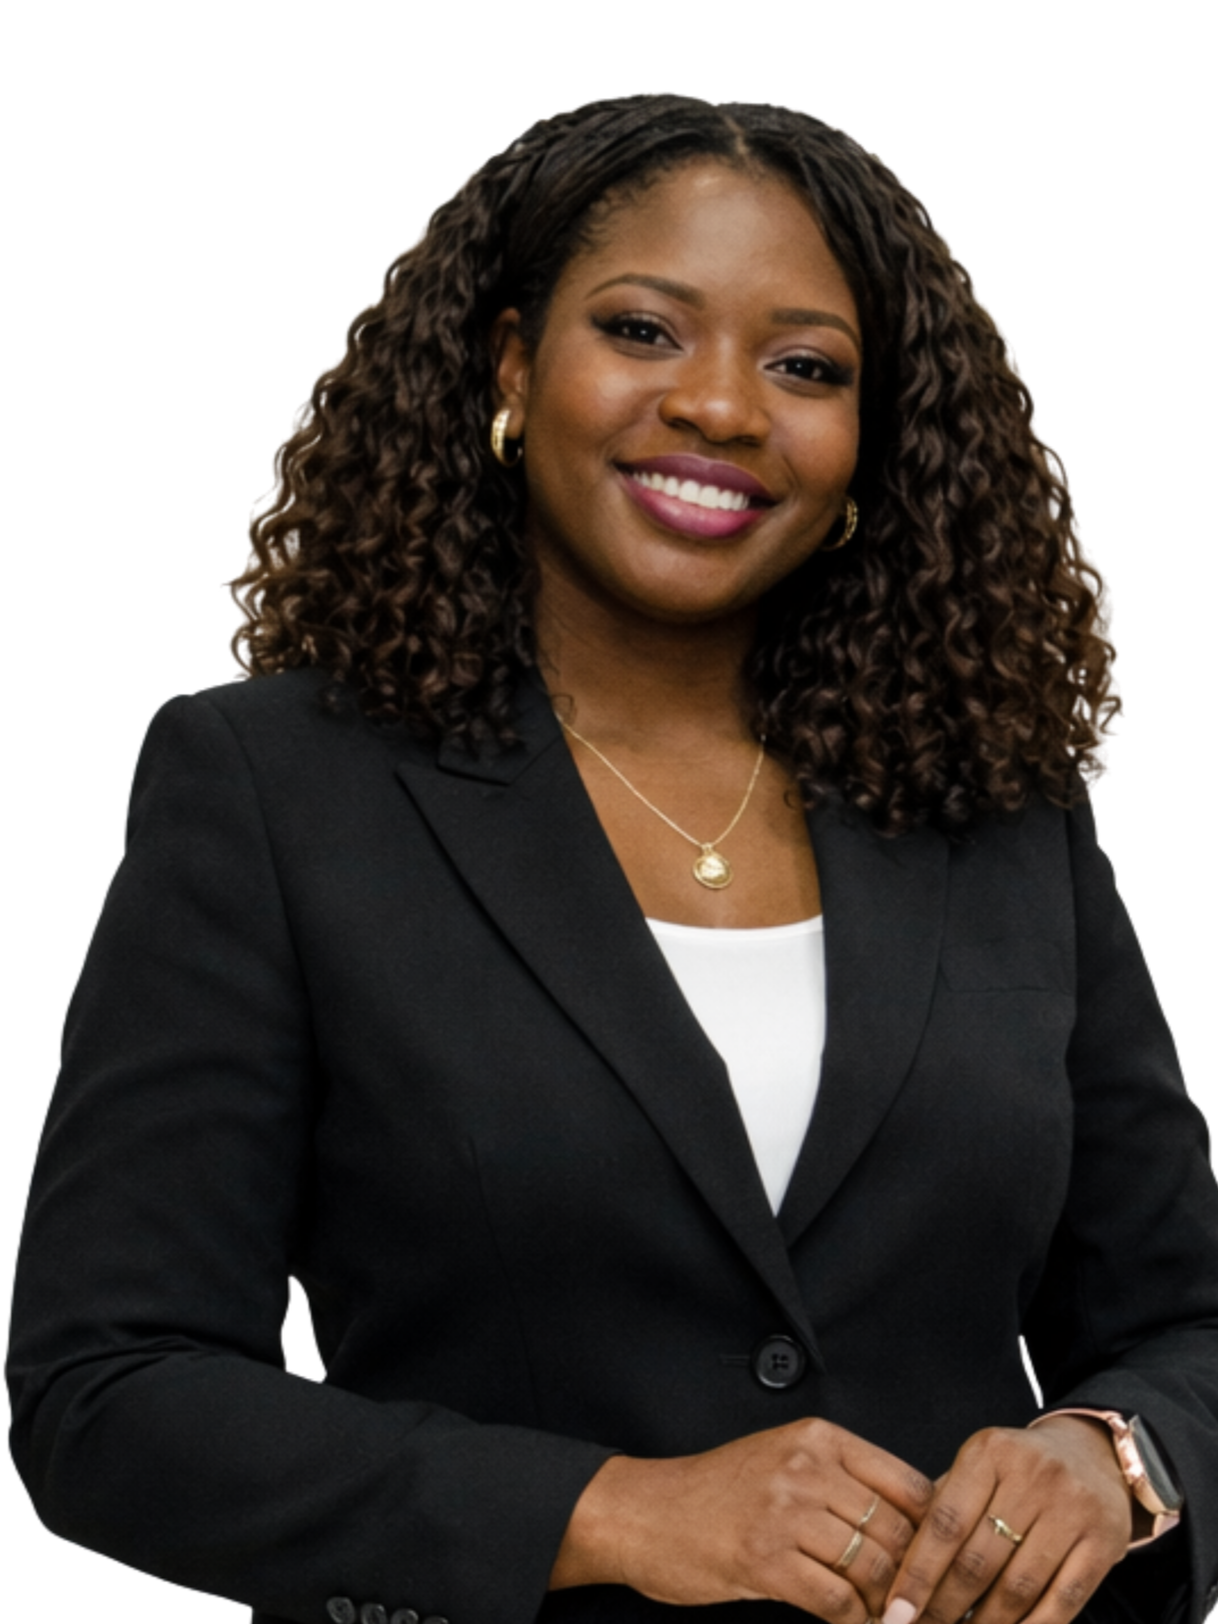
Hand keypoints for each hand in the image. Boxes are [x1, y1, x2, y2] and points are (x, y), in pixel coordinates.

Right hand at [551, 1417, 934, 1619]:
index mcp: (818, 1438)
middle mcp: (805, 1467)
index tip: (943, 1564)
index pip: (908, 1484)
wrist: (647, 1513)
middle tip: (929, 1607)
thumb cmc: (718, 1492)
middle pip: (897, 1530)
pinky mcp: (765, 1560)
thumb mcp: (783, 1461)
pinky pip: (836, 1602)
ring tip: (894, 1620)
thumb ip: (843, 1480)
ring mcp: (784, 1512)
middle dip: (918, 1578)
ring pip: (872, 1568)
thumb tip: (917, 1522)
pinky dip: (853, 1623)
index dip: (935, 1532)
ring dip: (889, 1606)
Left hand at [880, 1417, 1132, 1623]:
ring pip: (1018, 1588)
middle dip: (945, 1607)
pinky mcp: (1104, 1542)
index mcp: (990, 1451)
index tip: (895, 1612)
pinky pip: (1063, 1602)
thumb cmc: (1017, 1470)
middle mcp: (1033, 1475)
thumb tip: (901, 1573)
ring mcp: (1073, 1509)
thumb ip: (944, 1507)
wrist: (1092, 1455)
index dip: (918, 1574)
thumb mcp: (979, 1467)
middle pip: (978, 1561)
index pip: (945, 1523)